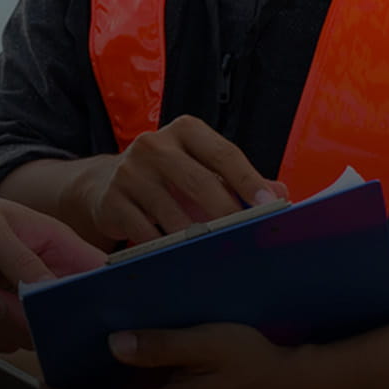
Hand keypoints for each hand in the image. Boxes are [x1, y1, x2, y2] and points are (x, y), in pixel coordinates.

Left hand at [0, 180, 103, 352]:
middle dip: (25, 317)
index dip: (95, 302)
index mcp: (58, 246)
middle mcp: (46, 277)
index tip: (63, 310)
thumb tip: (52, 294)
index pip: (97, 280)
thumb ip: (23, 262)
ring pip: (31, 338)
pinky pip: (3, 344)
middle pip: (64, 321)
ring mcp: (22, 301)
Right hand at [64, 116, 283, 247]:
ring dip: (196, 237)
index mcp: (185, 131)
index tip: (270, 205)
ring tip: (216, 253)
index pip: (224, 154)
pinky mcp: (112, 199)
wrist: (107, 183)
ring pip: (171, 211)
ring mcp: (129, 171)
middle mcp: (154, 145)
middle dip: (227, 213)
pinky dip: (165, 248)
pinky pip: (145, 231)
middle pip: (198, 181)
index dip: (248, 181)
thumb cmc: (169, 177)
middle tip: (247, 237)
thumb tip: (280, 193)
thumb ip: (240, 180)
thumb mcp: (203, 168)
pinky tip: (179, 258)